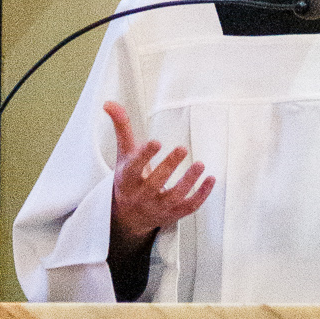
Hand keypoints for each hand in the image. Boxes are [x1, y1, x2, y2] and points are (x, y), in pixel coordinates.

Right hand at [104, 101, 214, 261]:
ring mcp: (158, 207)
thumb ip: (121, 128)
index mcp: (127, 179)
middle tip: (182, 148)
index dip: (145, 156)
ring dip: (188, 181)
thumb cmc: (129, 177)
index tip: (156, 141)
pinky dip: (201, 195)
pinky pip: (189, 207)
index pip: (134, 168)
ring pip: (174, 196)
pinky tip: (211, 179)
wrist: (129, 216)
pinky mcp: (173, 214)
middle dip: (169, 166)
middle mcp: (141, 195)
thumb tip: (109, 102)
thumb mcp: (123, 154)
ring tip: (200, 164)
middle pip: (155, 182)